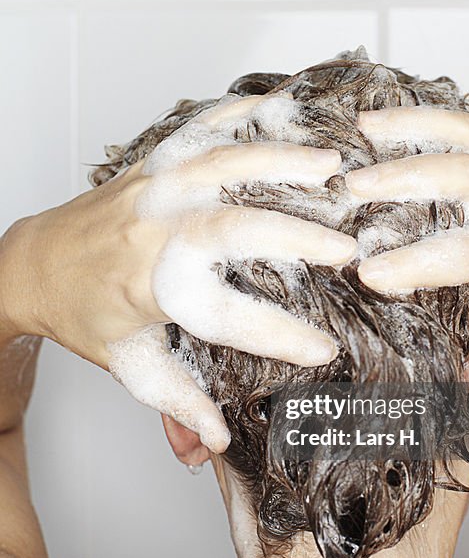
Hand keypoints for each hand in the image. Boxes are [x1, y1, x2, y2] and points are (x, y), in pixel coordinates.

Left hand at [0, 95, 354, 449]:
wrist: (35, 262)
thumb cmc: (85, 315)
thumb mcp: (130, 363)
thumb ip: (176, 401)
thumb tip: (211, 445)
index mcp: (149, 289)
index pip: (222, 315)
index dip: (275, 336)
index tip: (322, 350)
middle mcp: (151, 233)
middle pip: (229, 228)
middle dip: (293, 236)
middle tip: (345, 250)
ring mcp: (153, 189)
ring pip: (221, 165)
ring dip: (280, 163)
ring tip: (332, 169)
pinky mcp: (155, 162)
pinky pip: (203, 128)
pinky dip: (245, 114)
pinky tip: (286, 112)